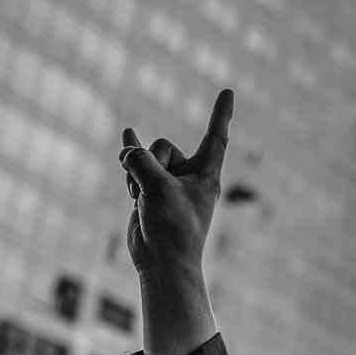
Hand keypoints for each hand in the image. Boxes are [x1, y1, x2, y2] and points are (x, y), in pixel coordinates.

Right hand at [121, 89, 232, 274]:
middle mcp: (189, 176)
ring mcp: (167, 183)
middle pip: (163, 146)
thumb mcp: (157, 187)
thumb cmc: (171, 228)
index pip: (216, 137)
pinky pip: (136, 166)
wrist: (160, 262)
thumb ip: (140, 161)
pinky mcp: (149, 192)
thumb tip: (126, 152)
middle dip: (152, 163)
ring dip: (136, 176)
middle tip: (156, 196)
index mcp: (206, 175)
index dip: (221, 114)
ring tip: (144, 202)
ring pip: (144, 159)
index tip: (228, 92)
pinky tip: (127, 131)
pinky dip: (130, 153)